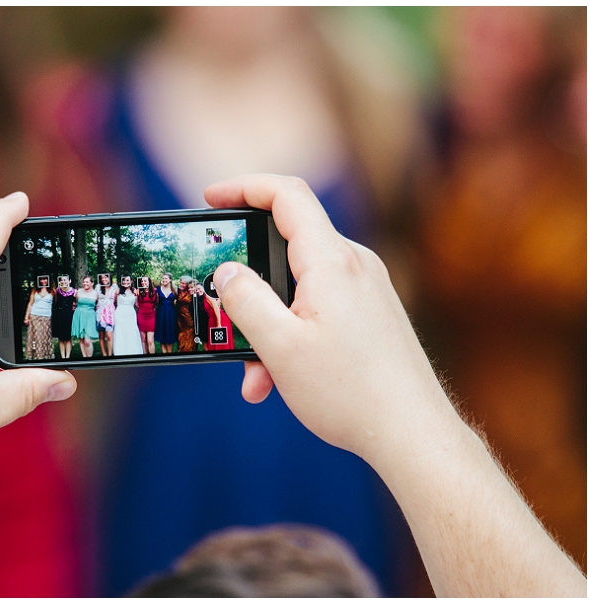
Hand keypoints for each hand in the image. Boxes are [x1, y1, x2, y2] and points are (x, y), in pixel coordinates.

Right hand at [206, 175, 451, 463]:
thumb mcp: (280, 348)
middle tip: (221, 316)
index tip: (210, 198)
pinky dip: (292, 334)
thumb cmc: (350, 392)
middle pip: (286, 247)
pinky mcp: (371, 312)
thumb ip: (245, 301)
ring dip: (267, 323)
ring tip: (255, 375)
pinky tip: (280, 380)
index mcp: (332, 261)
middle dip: (247, 285)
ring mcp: (366, 288)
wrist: (413, 433)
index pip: (286, 195)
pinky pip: (318, 307)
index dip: (244, 187)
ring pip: (298, 287)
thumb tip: (227, 271)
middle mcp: (354, 264)